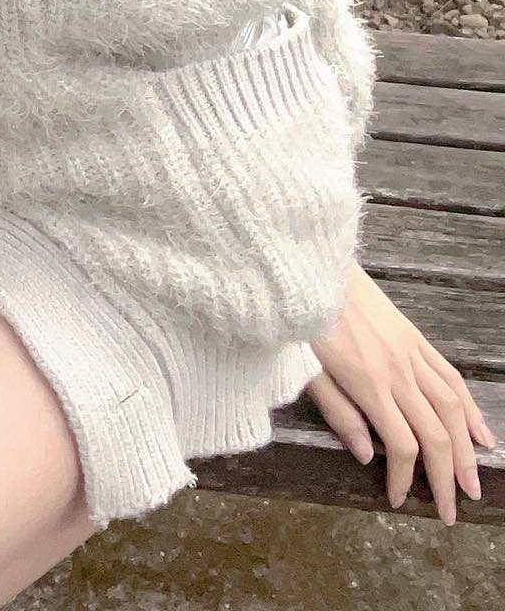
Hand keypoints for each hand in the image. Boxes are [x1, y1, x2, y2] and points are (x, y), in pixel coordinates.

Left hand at [304, 261, 496, 523]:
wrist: (307, 264)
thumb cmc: (297, 318)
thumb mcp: (304, 368)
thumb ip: (337, 412)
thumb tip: (367, 456)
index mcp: (367, 382)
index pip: (401, 445)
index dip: (404, 478)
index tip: (397, 500)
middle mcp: (396, 370)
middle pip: (435, 433)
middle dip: (446, 477)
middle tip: (450, 512)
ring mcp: (408, 351)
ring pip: (451, 407)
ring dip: (466, 449)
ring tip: (473, 482)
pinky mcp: (412, 335)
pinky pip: (449, 375)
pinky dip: (468, 406)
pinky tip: (479, 430)